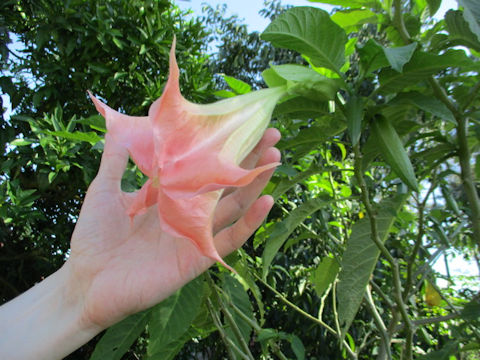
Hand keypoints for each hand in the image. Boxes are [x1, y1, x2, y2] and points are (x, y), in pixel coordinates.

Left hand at [66, 128, 280, 328]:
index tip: (239, 123)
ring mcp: (195, 234)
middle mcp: (187, 212)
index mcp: (168, 194)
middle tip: (271, 135)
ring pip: (233, 207)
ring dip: (255, 184)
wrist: (86, 281)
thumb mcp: (104, 190)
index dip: (220, 148)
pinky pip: (229, 240)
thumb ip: (115, 160)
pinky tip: (266, 201)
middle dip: (247, 160)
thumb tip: (117, 126)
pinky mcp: (198, 257)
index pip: (201, 167)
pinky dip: (250, 223)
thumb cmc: (94, 237)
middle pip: (224, 183)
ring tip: (274, 159)